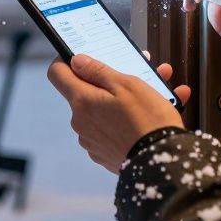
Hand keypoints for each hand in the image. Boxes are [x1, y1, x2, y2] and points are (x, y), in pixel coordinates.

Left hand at [48, 55, 190, 173]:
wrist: (163, 164)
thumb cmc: (147, 120)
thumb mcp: (127, 85)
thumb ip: (98, 71)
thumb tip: (76, 61)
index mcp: (82, 102)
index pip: (58, 74)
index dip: (66, 60)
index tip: (80, 57)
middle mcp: (81, 123)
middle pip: (87, 92)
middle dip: (110, 80)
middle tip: (139, 71)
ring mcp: (92, 141)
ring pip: (105, 111)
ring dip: (125, 100)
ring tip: (160, 91)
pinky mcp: (106, 154)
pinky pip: (114, 130)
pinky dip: (130, 120)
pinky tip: (156, 113)